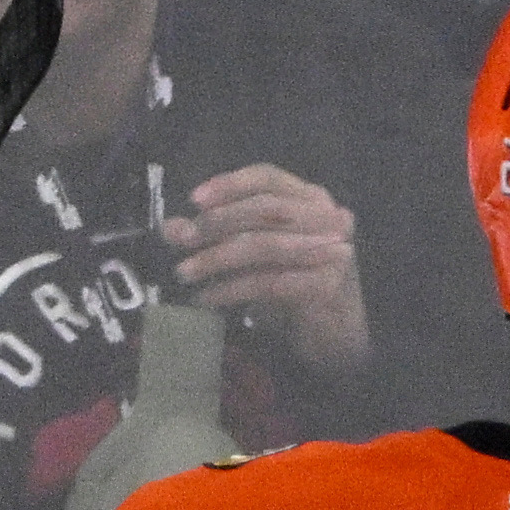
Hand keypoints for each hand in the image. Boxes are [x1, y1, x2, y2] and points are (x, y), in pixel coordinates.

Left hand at [165, 163, 370, 377]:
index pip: (269, 178)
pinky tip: (208, 298)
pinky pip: (269, 283)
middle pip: (266, 209)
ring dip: (217, 259)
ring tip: (185, 272)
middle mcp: (329, 218)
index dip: (230, 184)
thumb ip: (218, 234)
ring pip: (265, 246)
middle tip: (181, 240)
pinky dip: (232, 289)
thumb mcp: (254, 251)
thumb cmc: (294, 281)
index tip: (194, 200)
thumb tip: (172, 228)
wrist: (336, 331)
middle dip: (218, 223)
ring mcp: (332, 252)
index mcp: (311, 198)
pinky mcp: (326, 287)